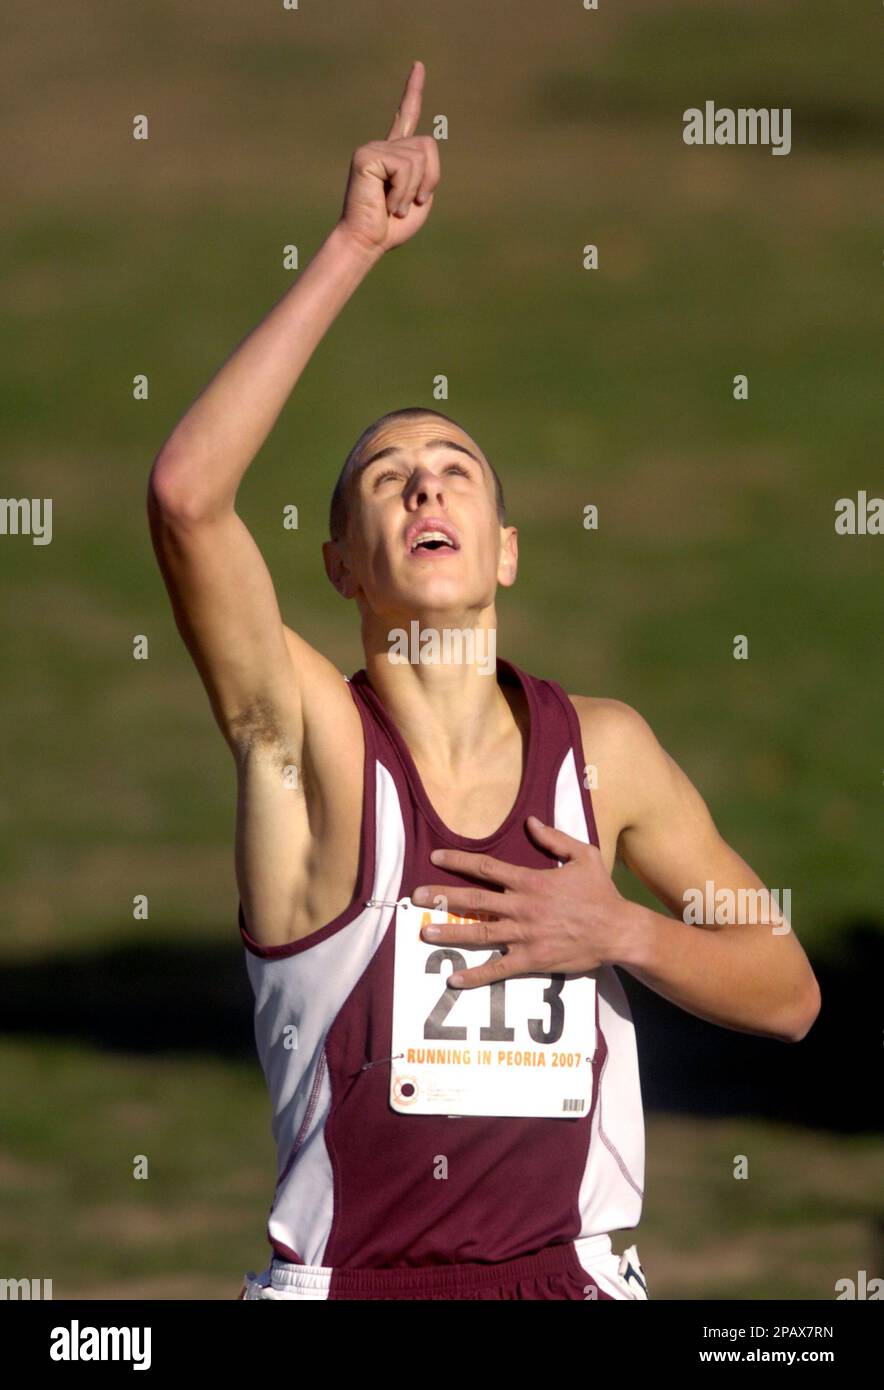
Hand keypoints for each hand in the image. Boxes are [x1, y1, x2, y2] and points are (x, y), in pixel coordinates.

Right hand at [338, 60, 440, 255]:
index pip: (407, 116)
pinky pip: (404, 167)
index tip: (418, 66)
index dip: (413, 91)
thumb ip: (426, 170)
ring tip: (393, 206)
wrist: (367, 242)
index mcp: (395, 154)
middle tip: (405, 204)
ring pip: (418, 158)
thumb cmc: (392, 226)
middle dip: (428, 180)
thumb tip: (424, 144)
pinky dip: (402, 191)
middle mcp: (383, 146)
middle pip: (428, 146)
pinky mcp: (366, 156)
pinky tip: (387, 203)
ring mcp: (372, 149)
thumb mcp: (419, 196)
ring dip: (413, 190)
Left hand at [412, 816, 635, 987]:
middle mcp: (522, 907)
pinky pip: (498, 969)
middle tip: (417, 897)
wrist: (618, 931)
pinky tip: (454, 980)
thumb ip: (555, 838)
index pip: (486, 868)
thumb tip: (531, 821)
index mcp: (530, 881)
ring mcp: (524, 935)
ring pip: (480, 933)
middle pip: (474, 899)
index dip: (458, 862)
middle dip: (443, 896)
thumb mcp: (584, 855)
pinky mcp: (531, 960)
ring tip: (424, 933)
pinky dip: (475, 976)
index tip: (435, 858)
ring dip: (450, 932)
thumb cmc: (601, 893)